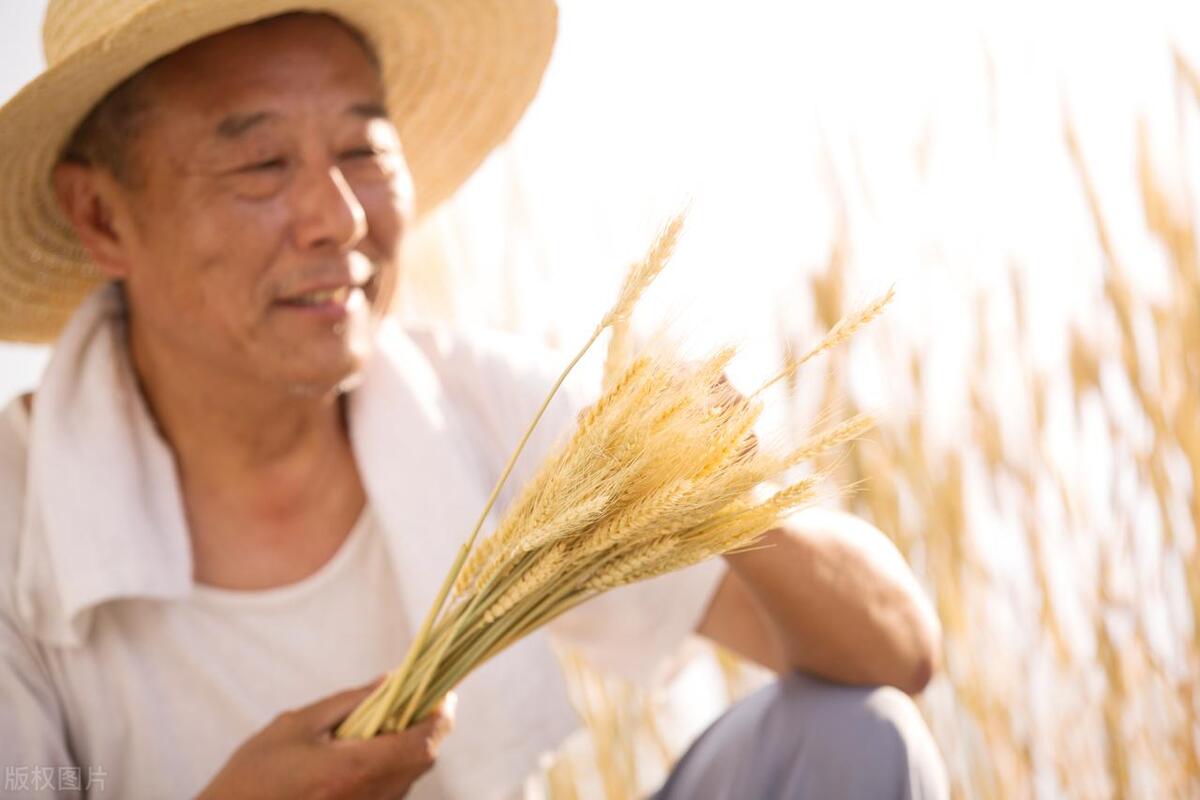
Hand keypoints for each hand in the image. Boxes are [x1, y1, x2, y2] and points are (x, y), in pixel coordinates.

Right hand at [196, 679, 456, 799]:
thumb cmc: (253, 774)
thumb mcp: (297, 725)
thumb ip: (348, 702)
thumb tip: (390, 681)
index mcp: (356, 769)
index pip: (424, 743)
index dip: (441, 715)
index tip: (442, 691)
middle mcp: (370, 799)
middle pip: (422, 761)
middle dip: (425, 728)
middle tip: (413, 699)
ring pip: (407, 778)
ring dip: (406, 749)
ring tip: (384, 722)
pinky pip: (387, 793)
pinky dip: (388, 769)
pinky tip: (364, 752)